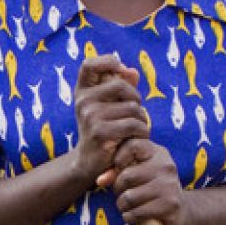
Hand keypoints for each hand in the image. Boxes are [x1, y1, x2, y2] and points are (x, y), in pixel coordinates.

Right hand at [72, 54, 146, 186]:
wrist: (90, 163)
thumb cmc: (105, 129)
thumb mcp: (110, 105)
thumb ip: (121, 85)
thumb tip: (132, 71)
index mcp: (83, 91)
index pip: (89, 64)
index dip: (107, 61)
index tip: (120, 71)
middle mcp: (83, 101)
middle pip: (120, 85)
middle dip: (136, 98)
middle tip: (137, 113)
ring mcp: (90, 116)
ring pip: (132, 107)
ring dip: (142, 119)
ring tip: (137, 129)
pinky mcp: (100, 133)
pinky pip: (133, 124)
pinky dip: (142, 132)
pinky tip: (137, 138)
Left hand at [111, 140, 188, 224]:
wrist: (179, 210)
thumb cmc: (150, 188)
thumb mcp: (136, 173)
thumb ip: (117, 171)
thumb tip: (100, 180)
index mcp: (157, 153)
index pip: (132, 145)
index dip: (118, 159)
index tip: (119, 170)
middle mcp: (166, 166)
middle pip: (127, 176)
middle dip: (118, 189)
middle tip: (122, 194)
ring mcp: (170, 185)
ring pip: (129, 197)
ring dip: (122, 205)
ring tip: (127, 206)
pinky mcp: (170, 205)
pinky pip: (137, 212)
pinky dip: (129, 217)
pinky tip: (133, 215)